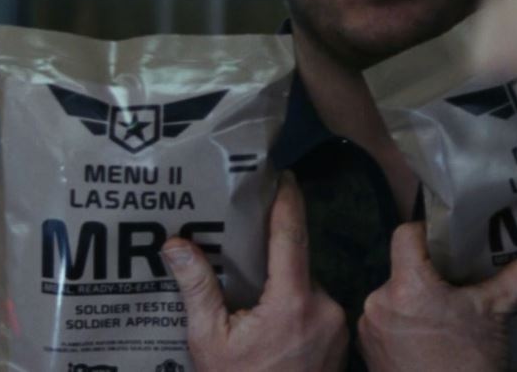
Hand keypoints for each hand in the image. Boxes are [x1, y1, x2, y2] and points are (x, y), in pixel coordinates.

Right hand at [162, 171, 347, 371]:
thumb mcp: (208, 342)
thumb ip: (198, 289)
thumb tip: (175, 244)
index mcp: (292, 301)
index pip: (291, 235)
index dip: (286, 201)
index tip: (283, 174)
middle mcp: (324, 305)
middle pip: (297, 261)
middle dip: (274, 252)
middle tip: (248, 238)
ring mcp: (337, 323)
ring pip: (306, 285)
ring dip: (283, 283)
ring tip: (252, 293)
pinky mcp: (341, 338)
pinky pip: (315, 305)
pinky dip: (295, 303)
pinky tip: (272, 319)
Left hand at [357, 222, 516, 371]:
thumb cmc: (470, 366)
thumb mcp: (496, 313)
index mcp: (408, 287)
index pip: (406, 235)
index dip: (427, 234)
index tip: (449, 246)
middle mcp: (379, 302)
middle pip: (402, 266)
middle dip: (430, 273)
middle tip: (458, 278)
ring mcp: (369, 328)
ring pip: (394, 294)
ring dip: (417, 299)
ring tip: (447, 311)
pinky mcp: (368, 349)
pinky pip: (385, 320)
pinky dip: (405, 322)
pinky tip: (431, 335)